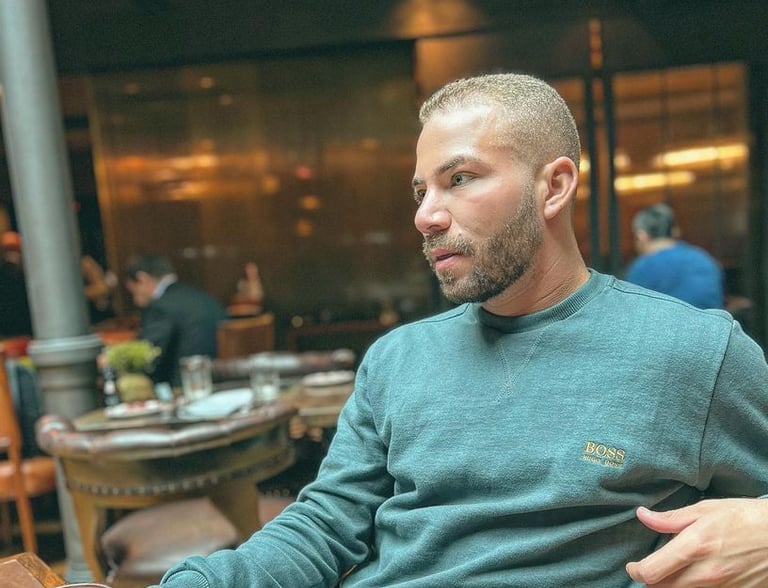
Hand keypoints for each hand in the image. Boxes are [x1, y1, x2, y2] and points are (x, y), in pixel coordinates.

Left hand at [626, 498, 767, 586]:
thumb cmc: (744, 517)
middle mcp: (706, 573)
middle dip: (651, 581)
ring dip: (672, 585)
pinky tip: (695, 576)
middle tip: (652, 568)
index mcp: (694, 547)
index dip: (636, 571)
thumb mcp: (705, 509)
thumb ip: (670, 518)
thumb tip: (642, 516)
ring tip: (674, 571)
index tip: (633, 565)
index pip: (651, 572)